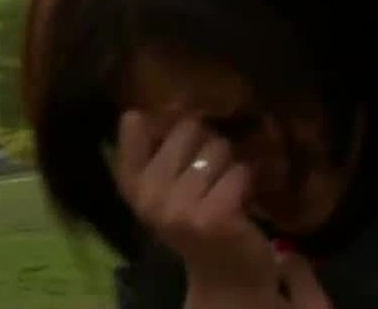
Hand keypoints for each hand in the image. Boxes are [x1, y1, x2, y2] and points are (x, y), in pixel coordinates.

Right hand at [113, 111, 332, 308]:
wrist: (225, 273)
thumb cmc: (196, 217)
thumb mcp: (166, 185)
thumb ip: (157, 146)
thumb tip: (153, 104)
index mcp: (132, 184)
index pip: (134, 126)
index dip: (163, 115)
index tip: (176, 117)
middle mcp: (149, 197)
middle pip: (188, 127)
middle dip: (207, 143)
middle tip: (209, 172)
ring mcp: (179, 208)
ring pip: (218, 148)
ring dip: (229, 165)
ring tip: (224, 188)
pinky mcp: (213, 216)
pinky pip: (239, 170)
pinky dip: (245, 181)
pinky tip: (238, 201)